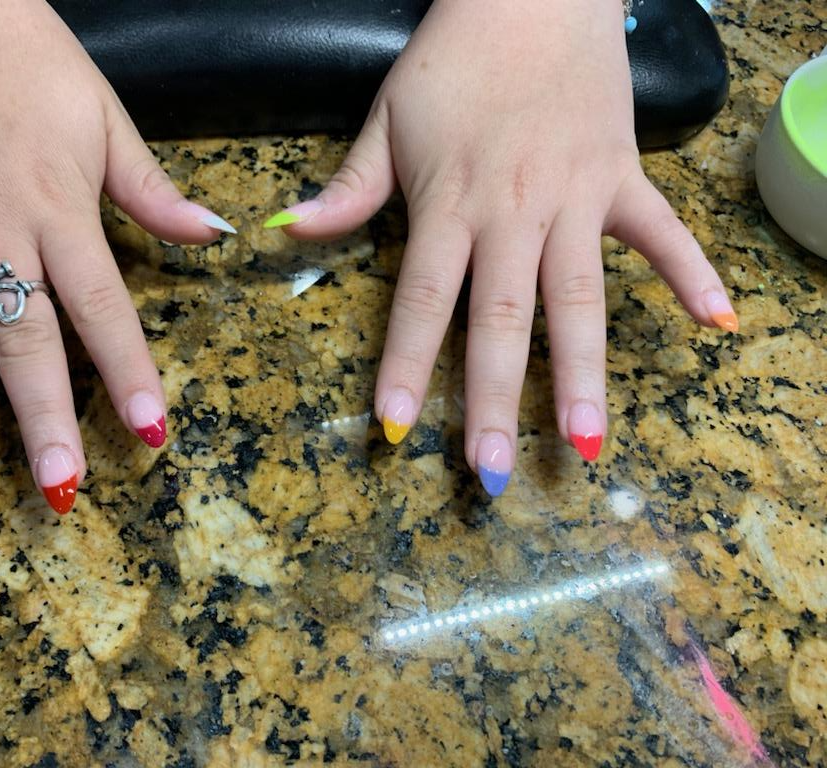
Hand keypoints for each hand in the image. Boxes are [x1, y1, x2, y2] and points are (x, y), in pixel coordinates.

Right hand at [0, 0, 234, 511]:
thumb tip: (215, 235)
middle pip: (22, 333)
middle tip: (59, 486)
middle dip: (43, 415)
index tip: (150, 430)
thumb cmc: (29, 58)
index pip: (101, 303)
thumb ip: (151, 190)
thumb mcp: (104, 118)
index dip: (128, 369)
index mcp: (58, 205)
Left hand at [264, 0, 736, 495]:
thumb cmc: (454, 59)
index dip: (405, 364)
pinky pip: (663, 231)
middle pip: (501, 318)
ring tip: (586, 441)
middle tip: (494, 473)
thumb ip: (349, 188)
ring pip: (579, 296)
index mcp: (449, 203)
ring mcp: (574, 197)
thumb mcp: (387, 118)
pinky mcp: (622, 177)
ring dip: (582, 371)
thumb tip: (288, 228)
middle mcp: (512, 212)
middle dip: (493, 400)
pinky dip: (690, 273)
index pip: (423, 297)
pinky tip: (717, 323)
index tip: (395, 426)